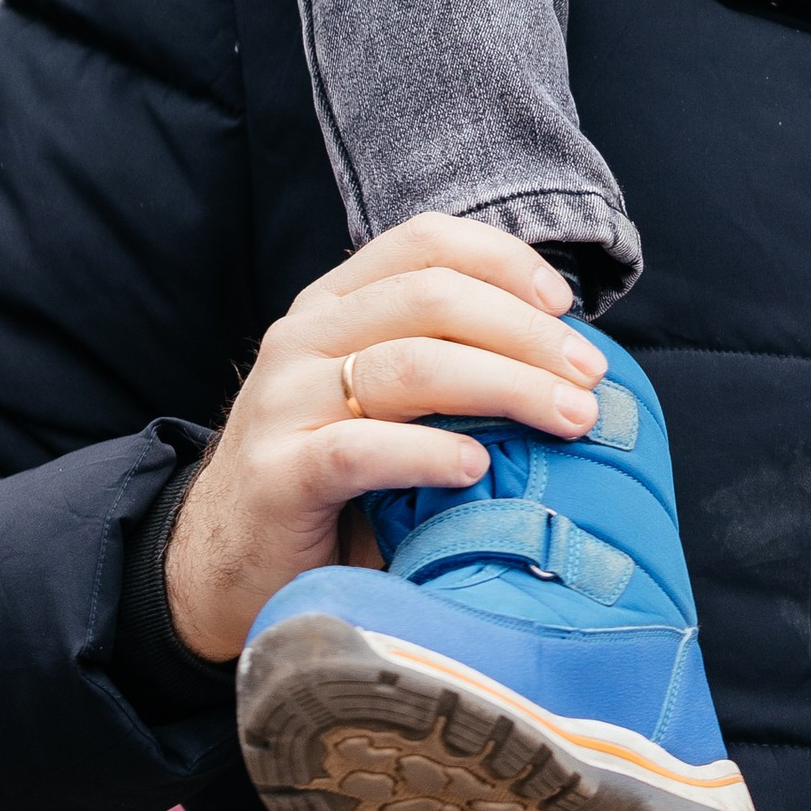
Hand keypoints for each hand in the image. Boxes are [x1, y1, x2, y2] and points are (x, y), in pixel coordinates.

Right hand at [164, 215, 609, 663]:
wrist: (221, 569)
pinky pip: (361, 449)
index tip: (565, 305)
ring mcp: (283, 404)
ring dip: (507, 386)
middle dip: (527, 332)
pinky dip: (429, 452)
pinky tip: (477, 466)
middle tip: (590, 376)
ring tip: (568, 418)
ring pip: (411, 365)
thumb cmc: (329, 482)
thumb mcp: (379, 403)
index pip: (424, 242)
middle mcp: (303, 340)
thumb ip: (444, 366)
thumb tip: (566, 363)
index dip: (503, 260)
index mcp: (333, 306)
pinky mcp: (276, 476)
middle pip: (433, 299)